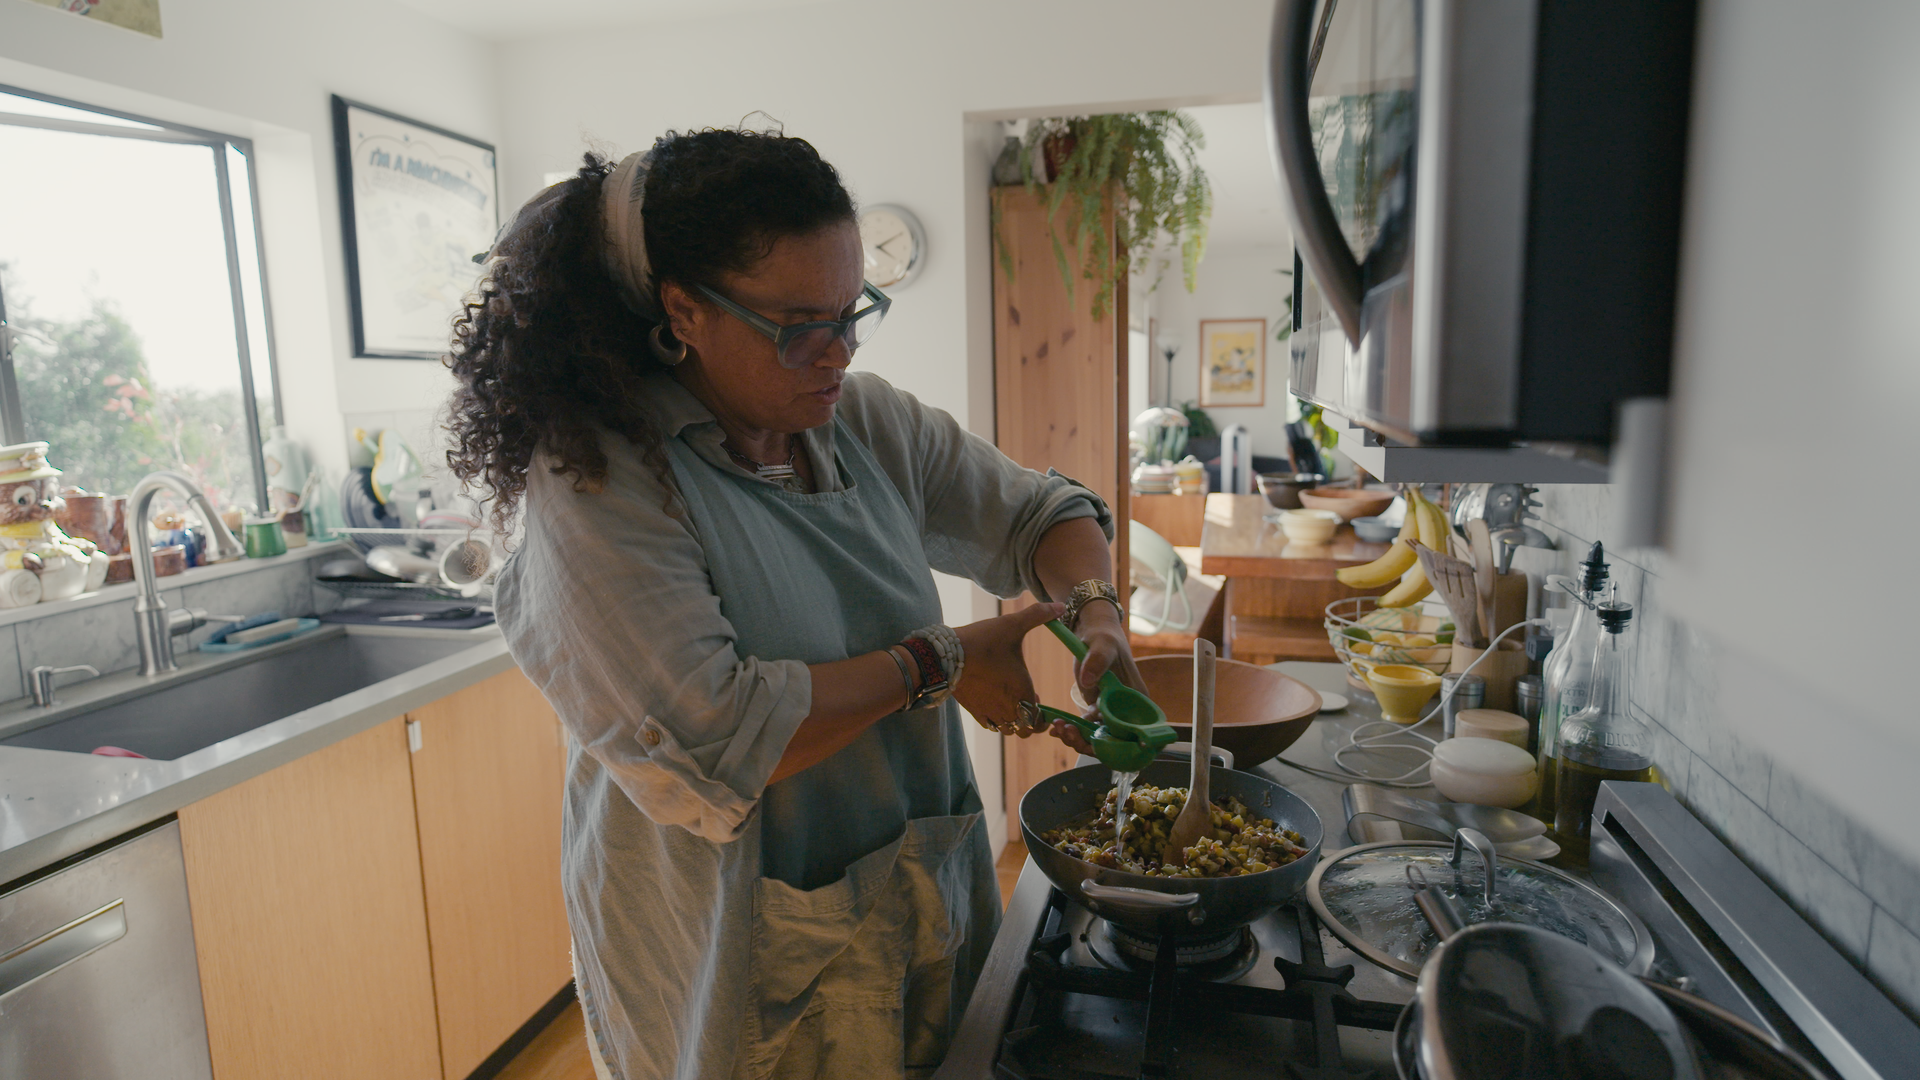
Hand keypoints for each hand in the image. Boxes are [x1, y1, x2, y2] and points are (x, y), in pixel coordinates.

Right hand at [952, 602, 1064, 736]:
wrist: (946, 656)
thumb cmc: (983, 641)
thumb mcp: (1013, 624)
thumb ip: (1038, 614)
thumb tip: (1060, 604)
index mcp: (1023, 691)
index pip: (1040, 720)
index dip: (1044, 714)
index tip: (1040, 698)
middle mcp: (1009, 708)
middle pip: (1027, 730)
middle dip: (1031, 720)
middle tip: (1028, 702)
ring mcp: (990, 712)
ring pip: (1009, 730)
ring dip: (1014, 721)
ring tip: (1011, 702)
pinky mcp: (974, 712)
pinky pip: (991, 726)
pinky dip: (996, 720)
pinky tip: (994, 703)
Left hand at [1047, 602, 1141, 756]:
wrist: (1094, 635)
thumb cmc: (1104, 638)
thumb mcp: (1102, 644)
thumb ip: (1097, 660)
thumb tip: (1089, 680)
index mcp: (1138, 698)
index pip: (1133, 732)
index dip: (1114, 743)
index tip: (1089, 738)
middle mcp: (1129, 709)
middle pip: (1115, 741)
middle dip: (1089, 742)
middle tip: (1066, 731)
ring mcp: (1113, 711)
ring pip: (1099, 738)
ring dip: (1077, 738)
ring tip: (1058, 727)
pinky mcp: (1098, 710)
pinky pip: (1088, 728)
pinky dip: (1073, 730)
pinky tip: (1058, 726)